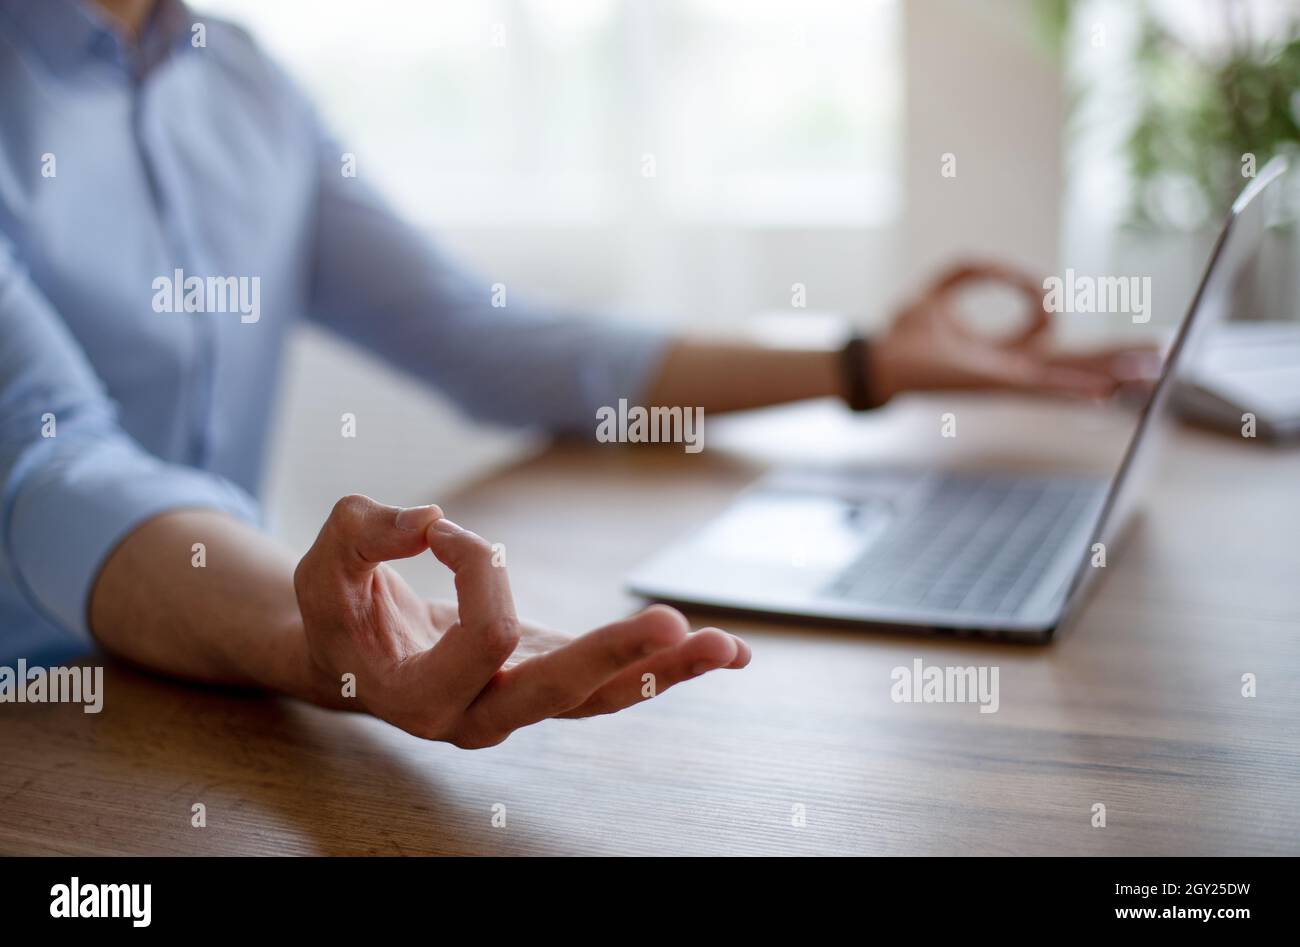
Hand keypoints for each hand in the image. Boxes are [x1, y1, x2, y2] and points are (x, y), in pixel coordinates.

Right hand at [293, 495, 749, 746]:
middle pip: (564, 694)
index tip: (441, 531)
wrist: (347, 656)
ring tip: (727, 647)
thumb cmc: (335, 608)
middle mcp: (476, 717)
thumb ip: (366, 533)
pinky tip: (724, 653)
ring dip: (666, 671)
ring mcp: (519, 706)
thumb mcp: (325, 563)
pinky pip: (610, 685)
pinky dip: (664, 667)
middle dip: (618, 654)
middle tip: (673, 621)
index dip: (479, 567)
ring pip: (602, 700)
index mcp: (418, 697)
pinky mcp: (546, 681)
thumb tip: (429, 521)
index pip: (486, 635)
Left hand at [869, 261, 1160, 401]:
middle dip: (1119, 356)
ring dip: (1113, 370)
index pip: (1045, 323)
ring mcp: (1009, 381)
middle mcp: (1013, 369)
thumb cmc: (905, 329)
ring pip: (1072, 375)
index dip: (1040, 296)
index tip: (1032, 285)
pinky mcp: (997, 387)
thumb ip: (984, 271)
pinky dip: (1075, 387)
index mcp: (1004, 349)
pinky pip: (1046, 386)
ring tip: (1156, 368)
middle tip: (1163, 352)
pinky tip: (1104, 391)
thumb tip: (1027, 279)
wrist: (877, 357)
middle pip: (1077, 361)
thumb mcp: (946, 285)